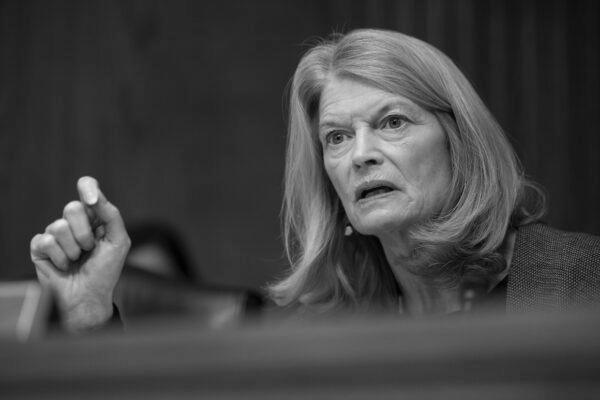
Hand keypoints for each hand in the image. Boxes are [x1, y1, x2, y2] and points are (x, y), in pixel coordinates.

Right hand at [30, 177, 130, 331]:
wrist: (89, 296)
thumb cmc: (106, 270)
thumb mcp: (118, 241)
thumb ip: (111, 216)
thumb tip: (95, 197)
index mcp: (94, 216)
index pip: (88, 188)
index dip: (87, 187)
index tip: (92, 199)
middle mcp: (74, 222)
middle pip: (72, 208)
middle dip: (84, 233)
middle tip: (90, 249)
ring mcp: (55, 234)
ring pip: (58, 226)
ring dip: (73, 249)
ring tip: (78, 260)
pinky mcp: (40, 247)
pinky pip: (46, 241)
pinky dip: (60, 257)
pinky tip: (64, 266)